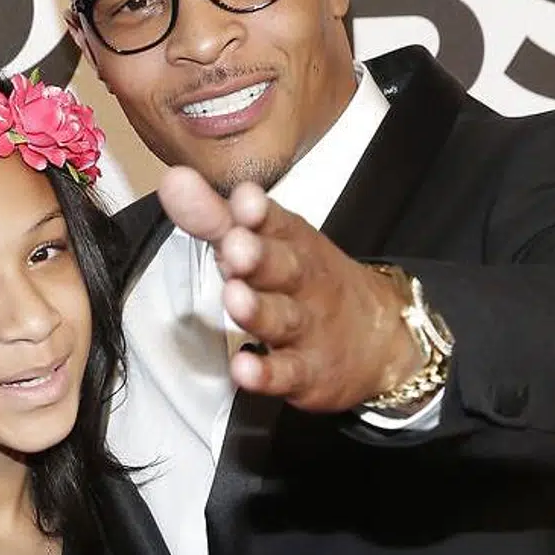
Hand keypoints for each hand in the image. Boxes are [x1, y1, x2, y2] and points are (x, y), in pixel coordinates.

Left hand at [157, 166, 419, 411]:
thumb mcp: (268, 242)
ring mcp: (306, 328)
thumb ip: (215, 216)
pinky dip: (265, 374)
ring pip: (282, 318)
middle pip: (282, 266)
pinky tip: (244, 368)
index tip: (244, 199)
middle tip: (235, 246)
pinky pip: (285, 374)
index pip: (276, 223)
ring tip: (235, 298)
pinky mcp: (306, 373)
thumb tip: (174, 180)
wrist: (379, 341)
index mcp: (292, 243)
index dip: (259, 212)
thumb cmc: (306, 283)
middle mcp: (301, 281)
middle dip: (257, 255)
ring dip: (257, 309)